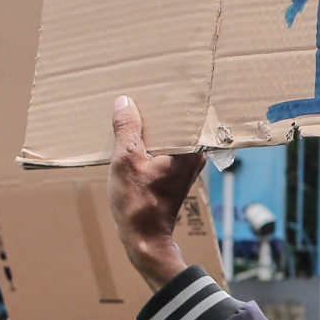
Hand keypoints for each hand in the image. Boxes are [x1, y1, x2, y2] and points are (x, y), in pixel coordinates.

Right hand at [107, 97, 208, 298]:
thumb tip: (125, 102)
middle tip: (142, 88)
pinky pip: (163, 146)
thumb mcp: (126, 160)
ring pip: (168, 134)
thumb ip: (127, 129)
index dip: (173, 94)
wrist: (145, 240)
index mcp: (190, 148)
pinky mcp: (173, 173)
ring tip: (133, 107)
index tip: (161, 79)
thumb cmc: (138, 204)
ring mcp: (185, 164)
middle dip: (160, 107)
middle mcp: (194, 154)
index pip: (187, 110)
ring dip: (152, 124)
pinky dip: (149, 139)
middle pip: (177, 120)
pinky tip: (132, 132)